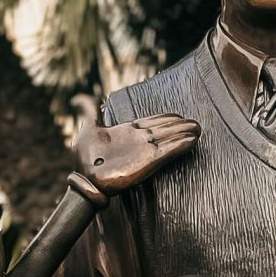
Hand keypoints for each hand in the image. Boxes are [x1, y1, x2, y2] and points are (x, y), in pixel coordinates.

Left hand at [77, 114, 199, 193]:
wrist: (86, 179)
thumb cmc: (85, 157)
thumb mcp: (87, 129)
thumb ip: (89, 112)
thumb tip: (78, 97)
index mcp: (128, 132)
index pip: (151, 121)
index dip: (166, 118)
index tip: (180, 116)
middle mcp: (139, 140)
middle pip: (164, 129)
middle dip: (180, 126)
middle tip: (195, 123)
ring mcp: (145, 151)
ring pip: (168, 138)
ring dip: (183, 133)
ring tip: (197, 129)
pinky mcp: (148, 162)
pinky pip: (167, 152)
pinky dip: (180, 146)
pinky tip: (191, 141)